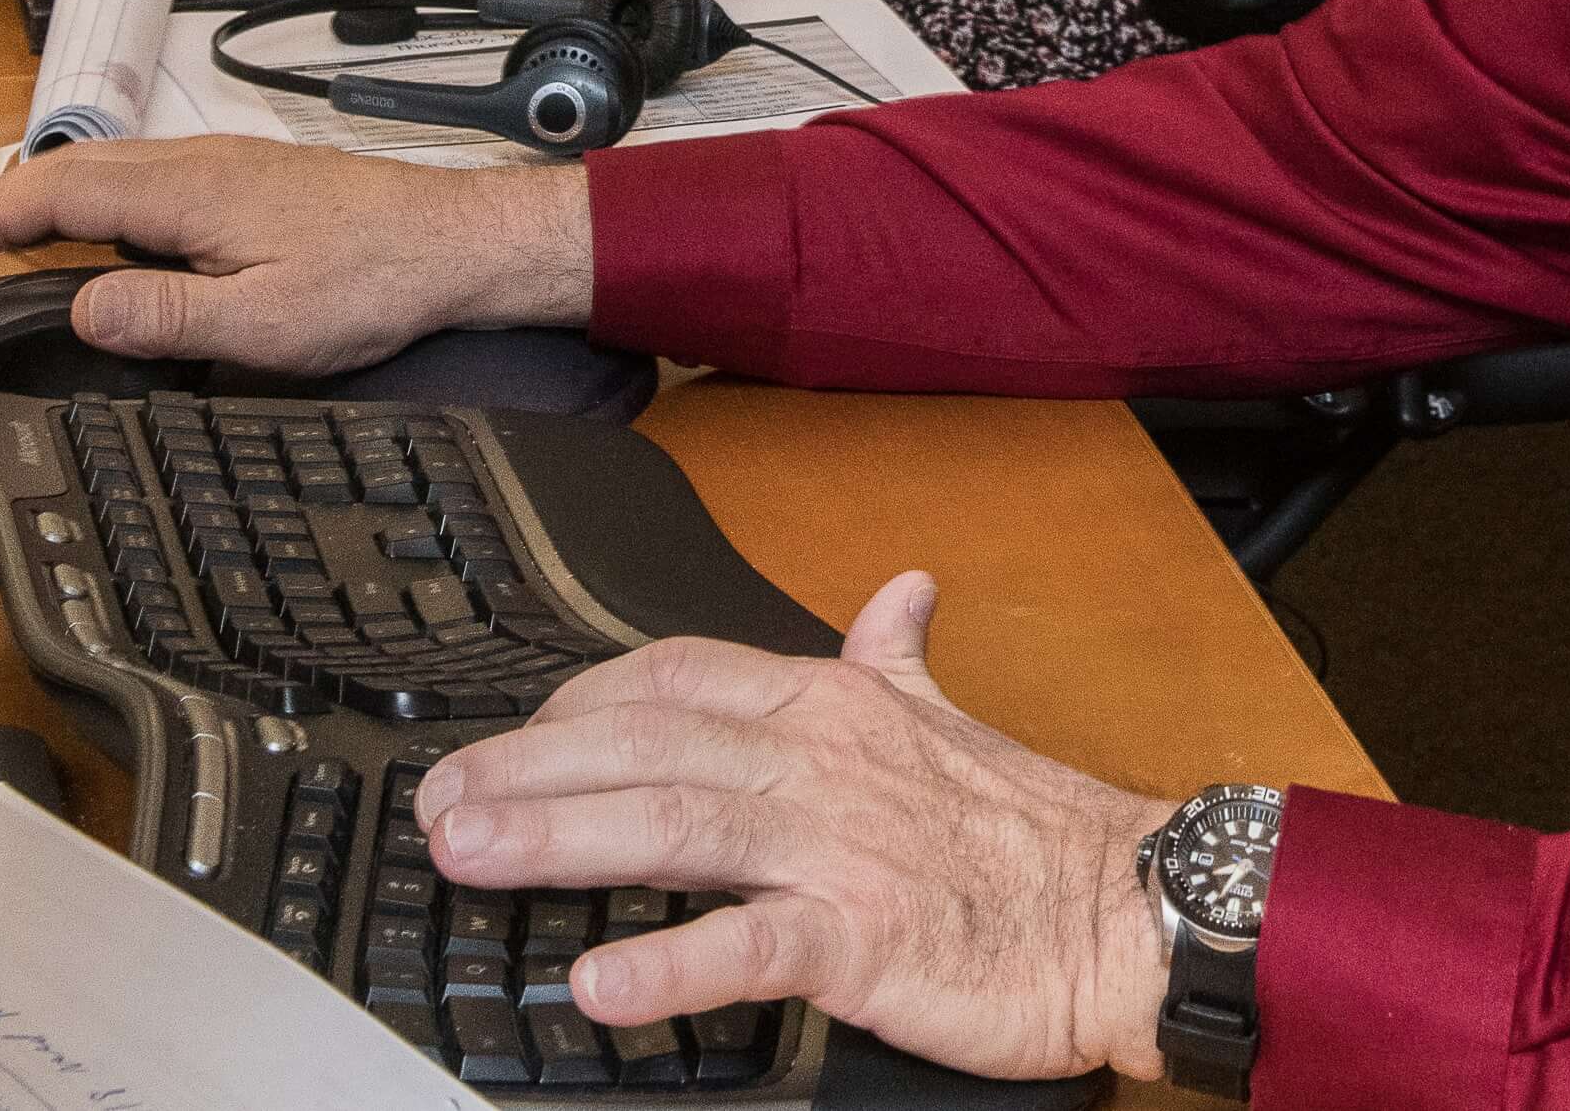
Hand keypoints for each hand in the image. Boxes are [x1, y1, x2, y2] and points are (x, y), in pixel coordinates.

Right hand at [0, 137, 592, 373]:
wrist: (452, 245)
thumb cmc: (375, 278)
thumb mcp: (263, 322)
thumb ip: (165, 315)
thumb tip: (83, 310)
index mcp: (190, 190)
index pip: (59, 191)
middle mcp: (198, 162)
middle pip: (72, 169)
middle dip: (2, 204)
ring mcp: (220, 164)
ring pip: (108, 170)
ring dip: (49, 200)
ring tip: (4, 244)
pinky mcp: (241, 179)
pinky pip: (144, 179)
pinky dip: (96, 203)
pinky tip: (98, 238)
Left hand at [416, 575, 1173, 1087]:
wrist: (1129, 909)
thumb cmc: (1034, 830)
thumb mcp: (952, 716)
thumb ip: (898, 655)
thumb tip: (898, 589)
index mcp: (832, 704)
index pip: (674, 676)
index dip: (576, 702)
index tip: (504, 736)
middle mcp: (821, 761)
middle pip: (647, 744)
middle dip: (530, 766)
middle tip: (439, 800)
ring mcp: (838, 847)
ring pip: (677, 825)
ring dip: (561, 837)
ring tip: (472, 856)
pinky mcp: (864, 937)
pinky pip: (751, 945)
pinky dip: (670, 963)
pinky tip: (599, 980)